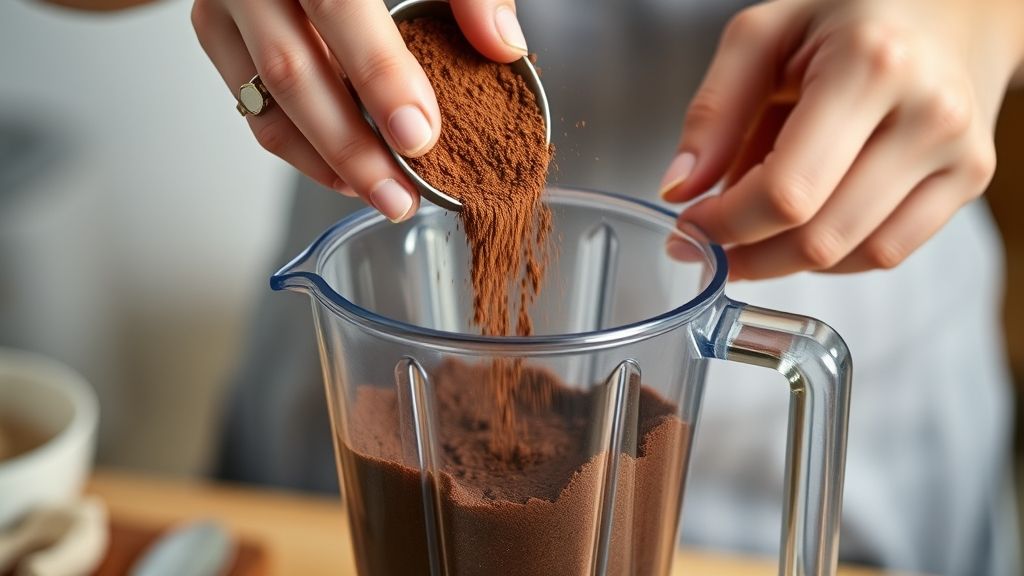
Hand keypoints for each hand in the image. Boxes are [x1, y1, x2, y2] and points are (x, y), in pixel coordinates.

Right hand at [191, 0, 528, 220]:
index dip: (380, 77)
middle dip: (351, 147)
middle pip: (292, 71)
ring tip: (379, 194)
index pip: (339, 10)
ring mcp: (227, 4)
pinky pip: (250, 106)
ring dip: (324, 162)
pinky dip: (299, 148)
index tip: (420, 134)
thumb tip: (503, 44)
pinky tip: (343, 171)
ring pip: (265, 101)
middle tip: (399, 194)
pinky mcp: (215, 29)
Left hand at [660, 0, 1023, 278]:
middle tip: (710, 244)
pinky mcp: (971, 179)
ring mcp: (958, 152)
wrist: (949, 6)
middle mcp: (927, 113)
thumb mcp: (762, 36)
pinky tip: (803, 229)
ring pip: (853, 256)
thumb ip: (713, 112)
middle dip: (748, 253)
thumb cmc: (849, 15)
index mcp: (871, 66)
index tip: (689, 227)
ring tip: (755, 229)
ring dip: (785, 260)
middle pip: (819, 236)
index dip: (725, 225)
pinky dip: (832, 257)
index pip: (786, 191)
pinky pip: (887, 252)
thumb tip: (678, 190)